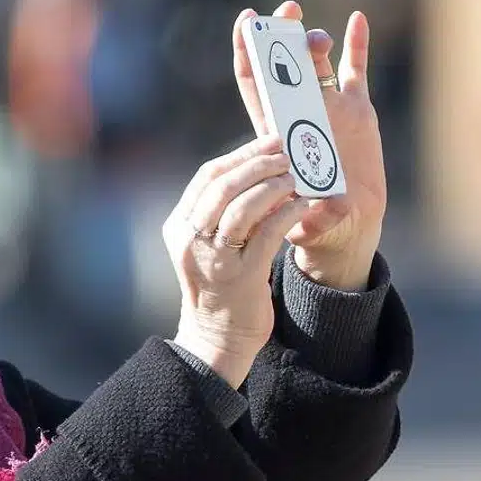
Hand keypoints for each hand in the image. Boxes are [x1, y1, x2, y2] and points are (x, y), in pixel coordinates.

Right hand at [163, 136, 311, 388]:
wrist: (218, 337)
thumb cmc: (221, 285)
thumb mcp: (211, 244)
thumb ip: (225, 213)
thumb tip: (262, 173)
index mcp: (179, 227)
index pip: (206, 177)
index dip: (240, 155)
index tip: (269, 142)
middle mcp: (190, 241)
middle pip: (222, 186)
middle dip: (257, 164)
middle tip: (286, 154)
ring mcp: (213, 260)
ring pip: (240, 207)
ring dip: (272, 186)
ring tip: (295, 177)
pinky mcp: (240, 277)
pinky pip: (266, 234)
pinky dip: (286, 214)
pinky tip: (302, 205)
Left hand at [233, 2, 387, 289]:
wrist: (344, 225)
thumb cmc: (312, 222)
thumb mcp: (306, 220)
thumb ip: (308, 213)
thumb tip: (311, 207)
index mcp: (277, 131)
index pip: (255, 83)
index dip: (248, 51)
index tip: (246, 20)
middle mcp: (299, 113)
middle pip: (286, 64)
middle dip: (283, 34)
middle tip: (286, 10)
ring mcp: (329, 108)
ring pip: (318, 63)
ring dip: (315, 42)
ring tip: (316, 38)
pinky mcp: (357, 110)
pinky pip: (355, 70)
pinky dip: (356, 44)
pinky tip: (357, 19)